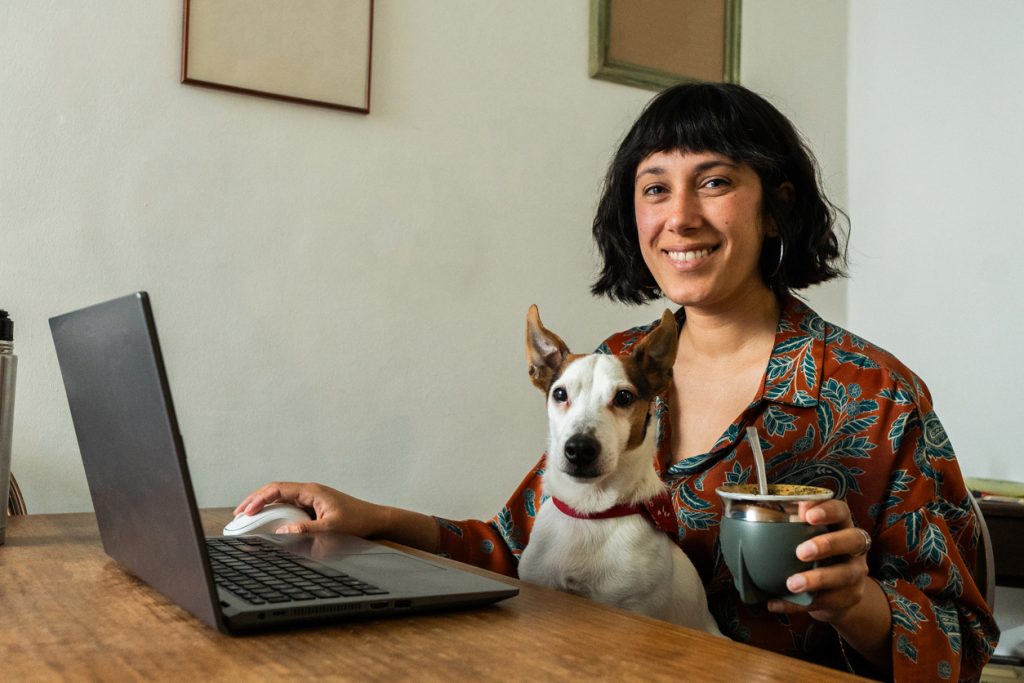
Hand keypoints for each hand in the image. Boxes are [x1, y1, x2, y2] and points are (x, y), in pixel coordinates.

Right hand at [233, 482, 386, 536]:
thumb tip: (281, 531)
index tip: (245, 512)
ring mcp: (310, 499)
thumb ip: (306, 529)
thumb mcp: (331, 528)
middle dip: (255, 501)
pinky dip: (275, 512)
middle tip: (238, 515)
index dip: (259, 499)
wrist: (375, 519)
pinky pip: (289, 506)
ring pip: (281, 498)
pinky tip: (267, 521)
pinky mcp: (313, 507)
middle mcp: (308, 492)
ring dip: (263, 506)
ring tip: (247, 518)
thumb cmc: (357, 520)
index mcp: (311, 491)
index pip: (278, 489)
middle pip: (275, 491)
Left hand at [766, 499, 871, 625]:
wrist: (837, 595)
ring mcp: (854, 574)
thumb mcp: (807, 539)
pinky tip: (775, 603)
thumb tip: (744, 520)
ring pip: (843, 574)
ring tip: (791, 583)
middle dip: (827, 544)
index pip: (841, 511)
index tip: (806, 513)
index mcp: (841, 527)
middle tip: (801, 552)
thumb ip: (787, 528)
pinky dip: (797, 605)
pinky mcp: (848, 598)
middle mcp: (854, 549)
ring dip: (816, 579)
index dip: (828, 510)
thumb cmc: (815, 557)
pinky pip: (824, 602)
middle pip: (853, 540)